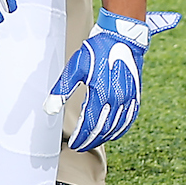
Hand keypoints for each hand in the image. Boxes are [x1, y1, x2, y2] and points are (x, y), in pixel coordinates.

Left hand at [49, 9, 180, 150]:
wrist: (122, 38)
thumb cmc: (96, 51)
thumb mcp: (74, 68)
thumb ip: (61, 90)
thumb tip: (49, 110)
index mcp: (102, 94)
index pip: (89, 124)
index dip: (80, 136)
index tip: (73, 144)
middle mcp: (118, 100)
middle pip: (104, 129)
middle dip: (91, 140)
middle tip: (80, 146)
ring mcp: (130, 99)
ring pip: (118, 127)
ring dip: (105, 137)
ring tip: (93, 142)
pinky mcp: (137, 96)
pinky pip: (129, 119)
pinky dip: (120, 129)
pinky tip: (113, 132)